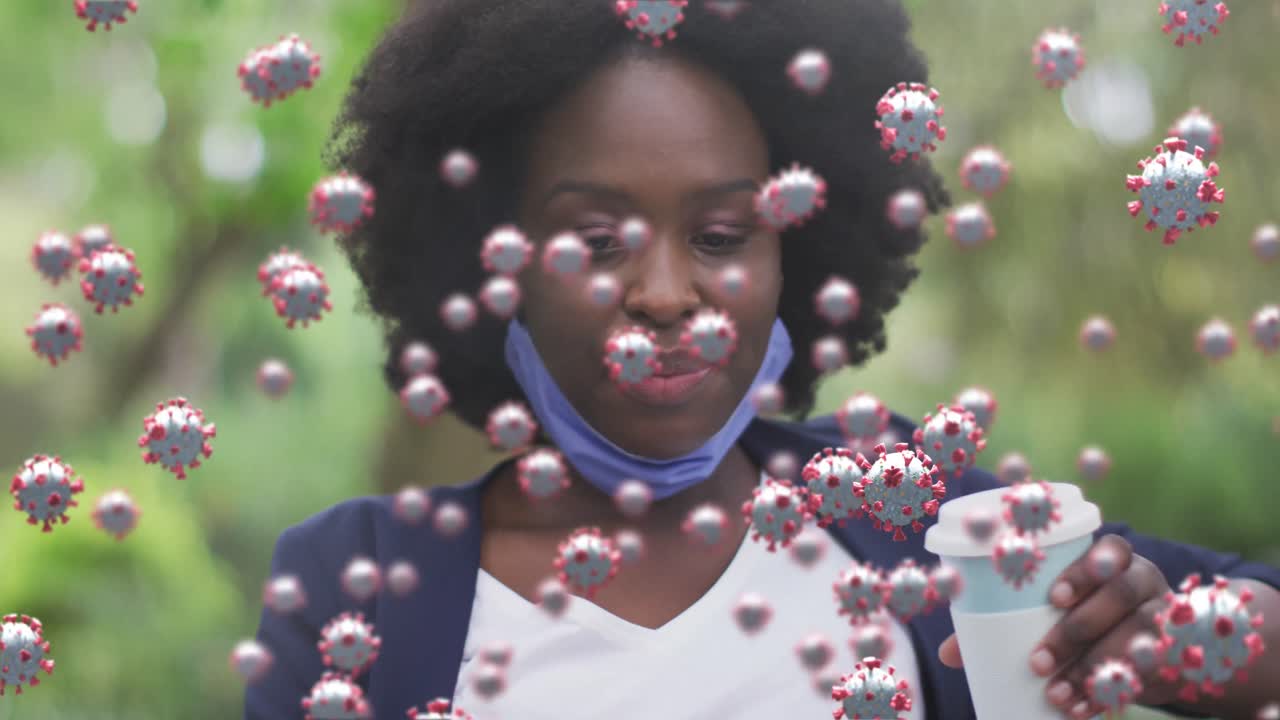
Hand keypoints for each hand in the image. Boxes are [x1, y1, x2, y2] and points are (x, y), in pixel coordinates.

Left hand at [939, 534, 1182, 717]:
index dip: (1086, 568)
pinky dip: (1108, 695)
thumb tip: (950, 653)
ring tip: (1054, 694)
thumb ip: (1005, 623)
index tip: (1054, 596)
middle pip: (1120, 596)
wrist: (1152, 651)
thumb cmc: (1084, 617)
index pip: (1111, 549)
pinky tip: (1082, 709)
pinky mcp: (1175, 658)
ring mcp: (1166, 619)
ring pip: (1136, 638)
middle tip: (1038, 661)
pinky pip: (1147, 675)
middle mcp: (1146, 582)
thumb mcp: (1052, 613)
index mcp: (1116, 560)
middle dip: (1077, 630)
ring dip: (1091, 668)